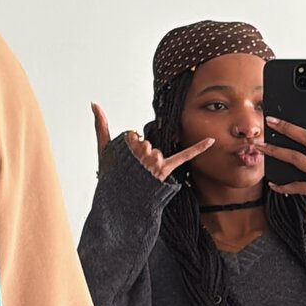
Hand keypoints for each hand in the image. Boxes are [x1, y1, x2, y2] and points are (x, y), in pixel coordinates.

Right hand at [92, 103, 213, 182]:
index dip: (129, 147)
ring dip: (152, 162)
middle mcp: (142, 153)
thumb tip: (94, 103)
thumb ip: (100, 124)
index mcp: (128, 146)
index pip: (134, 136)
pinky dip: (198, 148)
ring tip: (143, 176)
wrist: (120, 202)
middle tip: (133, 171)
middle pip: (147, 144)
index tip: (123, 161)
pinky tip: (211, 140)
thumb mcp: (103, 150)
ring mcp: (154, 163)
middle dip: (141, 155)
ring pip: (157, 152)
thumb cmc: (112, 175)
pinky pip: (185, 156)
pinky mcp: (166, 170)